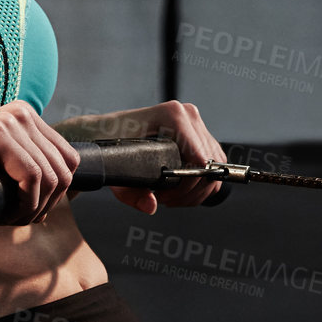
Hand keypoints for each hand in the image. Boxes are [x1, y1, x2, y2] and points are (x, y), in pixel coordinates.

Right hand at [0, 100, 79, 225]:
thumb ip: (22, 166)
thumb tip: (62, 193)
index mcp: (25, 116)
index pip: (69, 159)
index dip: (58, 194)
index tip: (31, 212)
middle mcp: (21, 113)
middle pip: (65, 169)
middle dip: (48, 204)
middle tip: (16, 220)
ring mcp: (9, 120)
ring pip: (51, 177)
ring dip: (34, 209)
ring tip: (7, 220)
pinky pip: (32, 177)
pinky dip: (25, 204)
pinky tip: (3, 215)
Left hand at [96, 100, 225, 214]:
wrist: (106, 129)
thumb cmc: (110, 143)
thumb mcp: (116, 170)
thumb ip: (132, 193)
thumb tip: (151, 206)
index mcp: (173, 115)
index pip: (199, 158)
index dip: (186, 183)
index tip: (165, 195)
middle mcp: (189, 116)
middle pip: (209, 166)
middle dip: (189, 191)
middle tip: (165, 199)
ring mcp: (197, 124)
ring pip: (215, 168)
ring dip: (196, 190)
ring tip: (171, 196)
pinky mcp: (201, 135)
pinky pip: (215, 166)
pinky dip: (201, 183)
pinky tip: (180, 188)